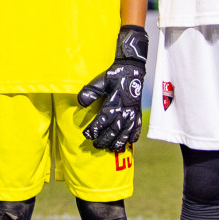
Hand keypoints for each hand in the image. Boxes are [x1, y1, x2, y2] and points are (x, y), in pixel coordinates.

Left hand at [78, 25, 148, 151]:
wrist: (131, 71)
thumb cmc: (113, 77)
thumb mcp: (99, 81)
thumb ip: (90, 91)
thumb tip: (80, 103)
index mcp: (114, 102)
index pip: (103, 119)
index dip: (95, 129)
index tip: (86, 135)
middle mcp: (125, 109)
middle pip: (114, 129)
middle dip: (105, 139)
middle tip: (96, 145)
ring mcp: (133, 112)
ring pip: (126, 131)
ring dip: (119, 141)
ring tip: (111, 149)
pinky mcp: (138, 112)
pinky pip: (138, 126)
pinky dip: (134, 135)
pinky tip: (130, 143)